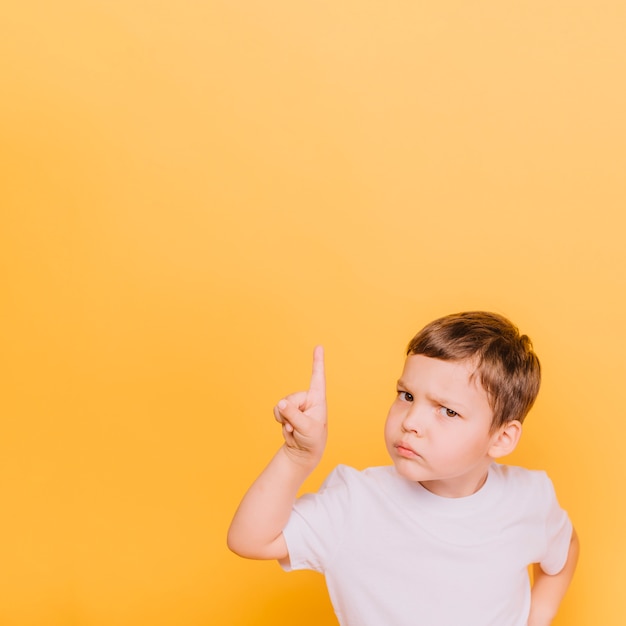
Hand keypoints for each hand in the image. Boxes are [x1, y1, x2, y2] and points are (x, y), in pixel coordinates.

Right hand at [273, 346, 326, 465]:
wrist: (303, 452)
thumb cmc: (312, 439)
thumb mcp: (306, 428)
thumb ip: (293, 415)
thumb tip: (281, 403)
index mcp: (318, 399)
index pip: (318, 377)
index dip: (318, 361)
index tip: (319, 346)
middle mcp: (307, 399)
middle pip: (291, 397)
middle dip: (290, 413)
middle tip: (298, 426)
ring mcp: (297, 404)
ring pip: (282, 404)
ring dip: (285, 418)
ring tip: (295, 428)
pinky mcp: (287, 411)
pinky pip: (277, 409)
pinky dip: (280, 419)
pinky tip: (289, 428)